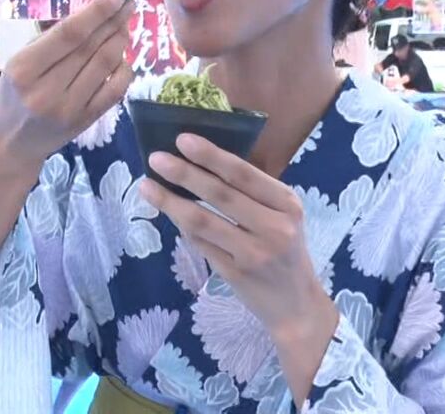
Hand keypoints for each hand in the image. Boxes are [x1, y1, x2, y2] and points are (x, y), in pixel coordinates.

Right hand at [0, 0, 135, 177]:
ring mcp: (69, 108)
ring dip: (120, 40)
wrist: (11, 144)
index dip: (96, 12)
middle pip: (90, 46)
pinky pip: (115, 89)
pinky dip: (124, 68)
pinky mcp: (86, 121)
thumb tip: (92, 12)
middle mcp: (46, 90)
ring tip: (124, 24)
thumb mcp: (18, 63)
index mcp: (24, 69)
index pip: (69, 34)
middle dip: (114, 20)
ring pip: (106, 65)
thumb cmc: (12, 95)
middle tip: (127, 3)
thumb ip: (51, 41)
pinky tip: (122, 56)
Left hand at [140, 134, 334, 339]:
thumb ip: (252, 194)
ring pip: (203, 222)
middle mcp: (274, 227)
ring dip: (171, 202)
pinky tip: (167, 212)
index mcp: (287, 204)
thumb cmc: (286, 251)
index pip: (244, 174)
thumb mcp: (282, 216)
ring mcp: (254, 253)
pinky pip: (200, 244)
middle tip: (156, 158)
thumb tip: (200, 163)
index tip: (182, 140)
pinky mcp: (235, 274)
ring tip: (147, 186)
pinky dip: (182, 227)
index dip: (211, 156)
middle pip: (221, 195)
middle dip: (185, 173)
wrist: (297, 305)